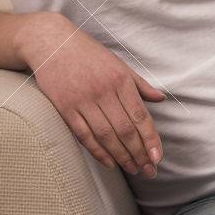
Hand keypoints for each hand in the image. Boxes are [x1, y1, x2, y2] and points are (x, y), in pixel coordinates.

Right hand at [17, 12, 165, 177]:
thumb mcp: (119, 63)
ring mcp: (83, 100)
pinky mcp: (65, 108)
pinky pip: (84, 135)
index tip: (158, 157)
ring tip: (133, 169)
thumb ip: (140, 84)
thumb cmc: (89, 54)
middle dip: (139, 153)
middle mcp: (104, 91)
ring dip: (121, 156)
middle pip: (124, 129)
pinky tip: (110, 162)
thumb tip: (161, 99)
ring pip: (105, 136)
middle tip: (149, 171)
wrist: (53, 43)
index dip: (150, 139)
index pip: (140, 115)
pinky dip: (98, 151)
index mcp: (121, 80)